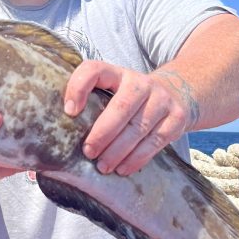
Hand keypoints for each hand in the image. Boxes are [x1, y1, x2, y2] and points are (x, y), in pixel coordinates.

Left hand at [63, 62, 193, 175]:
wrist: (179, 92)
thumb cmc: (132, 99)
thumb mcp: (115, 90)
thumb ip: (94, 102)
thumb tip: (60, 131)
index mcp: (118, 73)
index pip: (94, 70)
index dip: (79, 87)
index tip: (69, 111)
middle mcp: (141, 83)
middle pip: (120, 107)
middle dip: (101, 134)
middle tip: (88, 152)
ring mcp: (162, 99)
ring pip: (137, 128)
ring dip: (117, 151)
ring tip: (103, 167)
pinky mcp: (177, 118)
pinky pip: (155, 141)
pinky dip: (137, 158)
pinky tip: (123, 168)